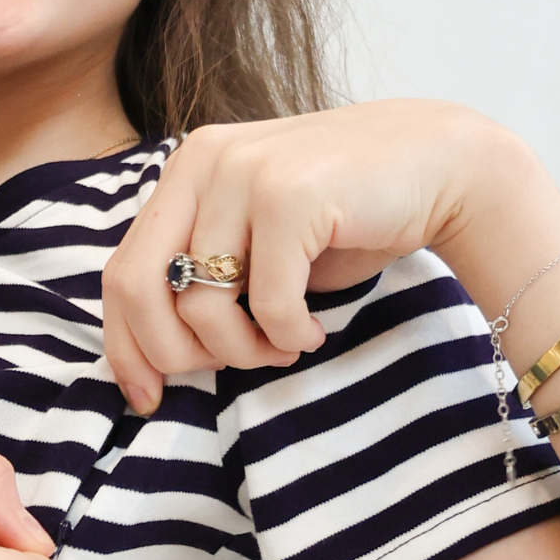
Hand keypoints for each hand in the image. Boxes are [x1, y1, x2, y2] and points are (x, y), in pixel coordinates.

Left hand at [101, 100, 502, 412]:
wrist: (438, 168)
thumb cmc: (344, 217)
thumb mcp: (256, 242)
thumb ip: (204, 275)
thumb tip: (150, 357)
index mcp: (185, 173)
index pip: (122, 271)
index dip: (125, 345)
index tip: (147, 396)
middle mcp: (203, 162)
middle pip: (141, 289)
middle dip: (178, 354)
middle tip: (232, 366)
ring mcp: (244, 172)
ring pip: (202, 304)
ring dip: (244, 351)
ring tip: (283, 346)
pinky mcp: (289, 195)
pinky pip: (267, 304)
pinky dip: (289, 335)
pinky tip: (313, 329)